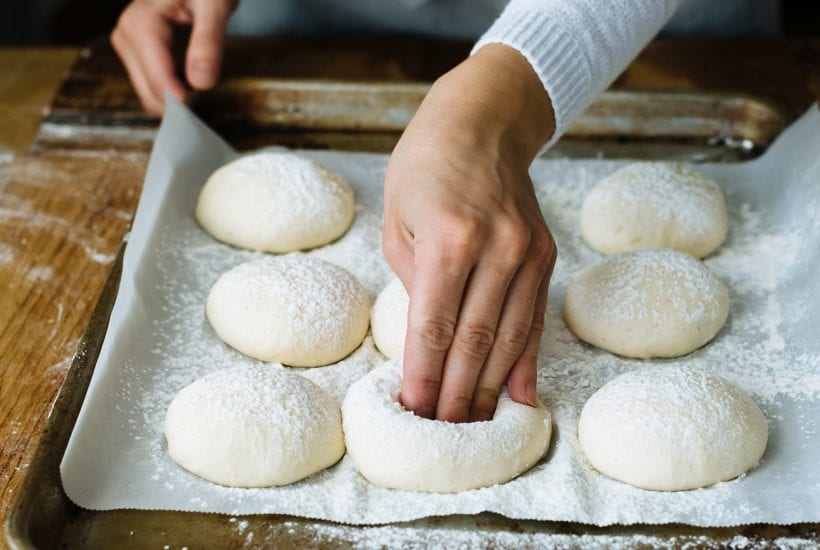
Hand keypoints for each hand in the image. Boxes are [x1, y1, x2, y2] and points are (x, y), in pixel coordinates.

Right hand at [111, 0, 237, 113]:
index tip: (208, 109)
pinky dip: (176, 95)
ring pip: (150, 96)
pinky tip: (197, 87)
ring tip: (207, 93)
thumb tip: (200, 82)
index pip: (158, 81)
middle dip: (181, 105)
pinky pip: (155, 88)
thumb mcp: (214, 6)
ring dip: (179, 102)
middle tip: (213, 103)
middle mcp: (127, 37)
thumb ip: (208, 42)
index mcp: (140, 24)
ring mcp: (129, 48)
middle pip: (151, 94)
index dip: (184, 101)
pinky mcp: (138, 56)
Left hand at [383, 44, 556, 422]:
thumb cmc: (425, 169)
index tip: (414, 410)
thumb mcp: (398, 220)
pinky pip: (535, 318)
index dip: (424, 375)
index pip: (434, 326)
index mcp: (449, 239)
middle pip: (475, 340)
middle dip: (457, 393)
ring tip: (475, 425)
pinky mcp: (546, 256)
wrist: (482, 123)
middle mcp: (496, 248)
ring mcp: (527, 253)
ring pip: (509, 336)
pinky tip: (519, 396)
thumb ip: (415, 282)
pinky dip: (526, 360)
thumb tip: (430, 339)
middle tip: (443, 432)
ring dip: (491, 387)